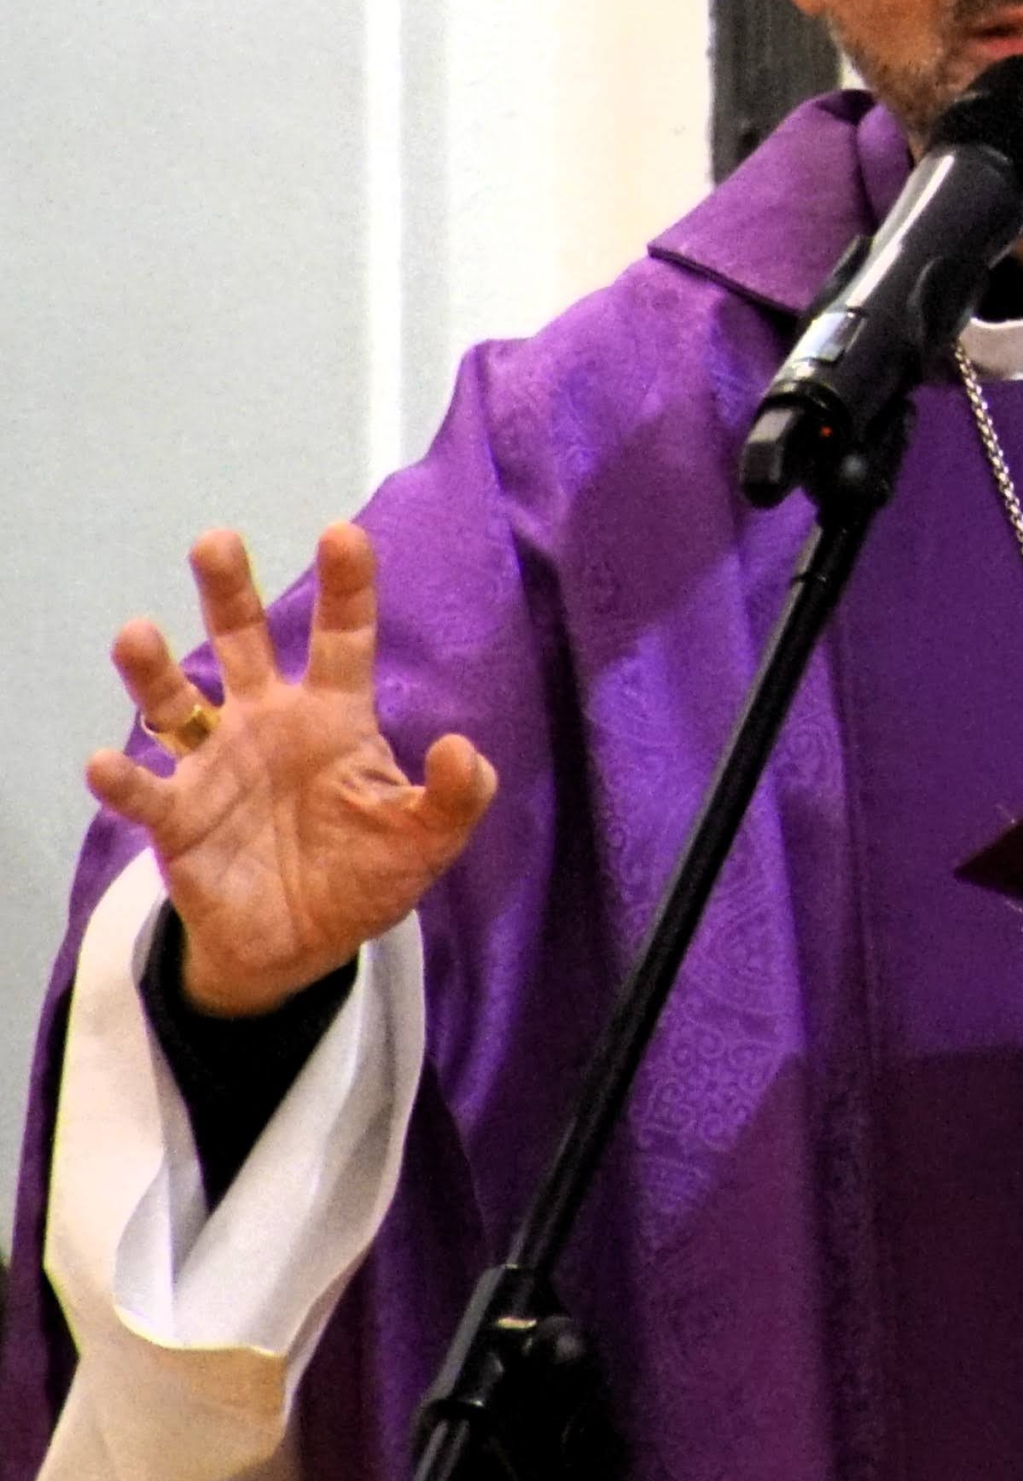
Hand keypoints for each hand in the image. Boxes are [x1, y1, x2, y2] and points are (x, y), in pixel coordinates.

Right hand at [88, 523, 496, 1016]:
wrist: (301, 947)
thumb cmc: (365, 875)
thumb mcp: (426, 839)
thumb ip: (456, 796)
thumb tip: (463, 749)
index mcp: (334, 717)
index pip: (344, 638)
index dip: (347, 587)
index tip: (343, 533)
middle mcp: (268, 722)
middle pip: (244, 643)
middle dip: (229, 592)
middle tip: (217, 541)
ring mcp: (217, 767)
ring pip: (177, 703)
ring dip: (154, 671)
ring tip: (136, 634)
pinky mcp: (179, 820)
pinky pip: (147, 793)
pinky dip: (123, 781)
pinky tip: (101, 764)